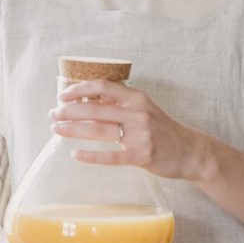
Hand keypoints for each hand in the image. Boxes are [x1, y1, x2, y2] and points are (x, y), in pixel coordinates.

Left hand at [48, 78, 208, 180]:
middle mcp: (137, 113)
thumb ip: (120, 105)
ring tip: (56, 131)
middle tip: (53, 115)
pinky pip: (111, 156)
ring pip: (99, 130)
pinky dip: (91, 156)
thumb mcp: (144, 110)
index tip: (62, 95)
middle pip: (96, 109)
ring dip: (74, 130)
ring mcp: (140, 135)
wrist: (190, 152)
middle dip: (69, 112)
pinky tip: (75, 155)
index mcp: (136, 98)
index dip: (80, 89)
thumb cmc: (163, 131)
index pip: (103, 86)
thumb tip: (88, 100)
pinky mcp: (142, 156)